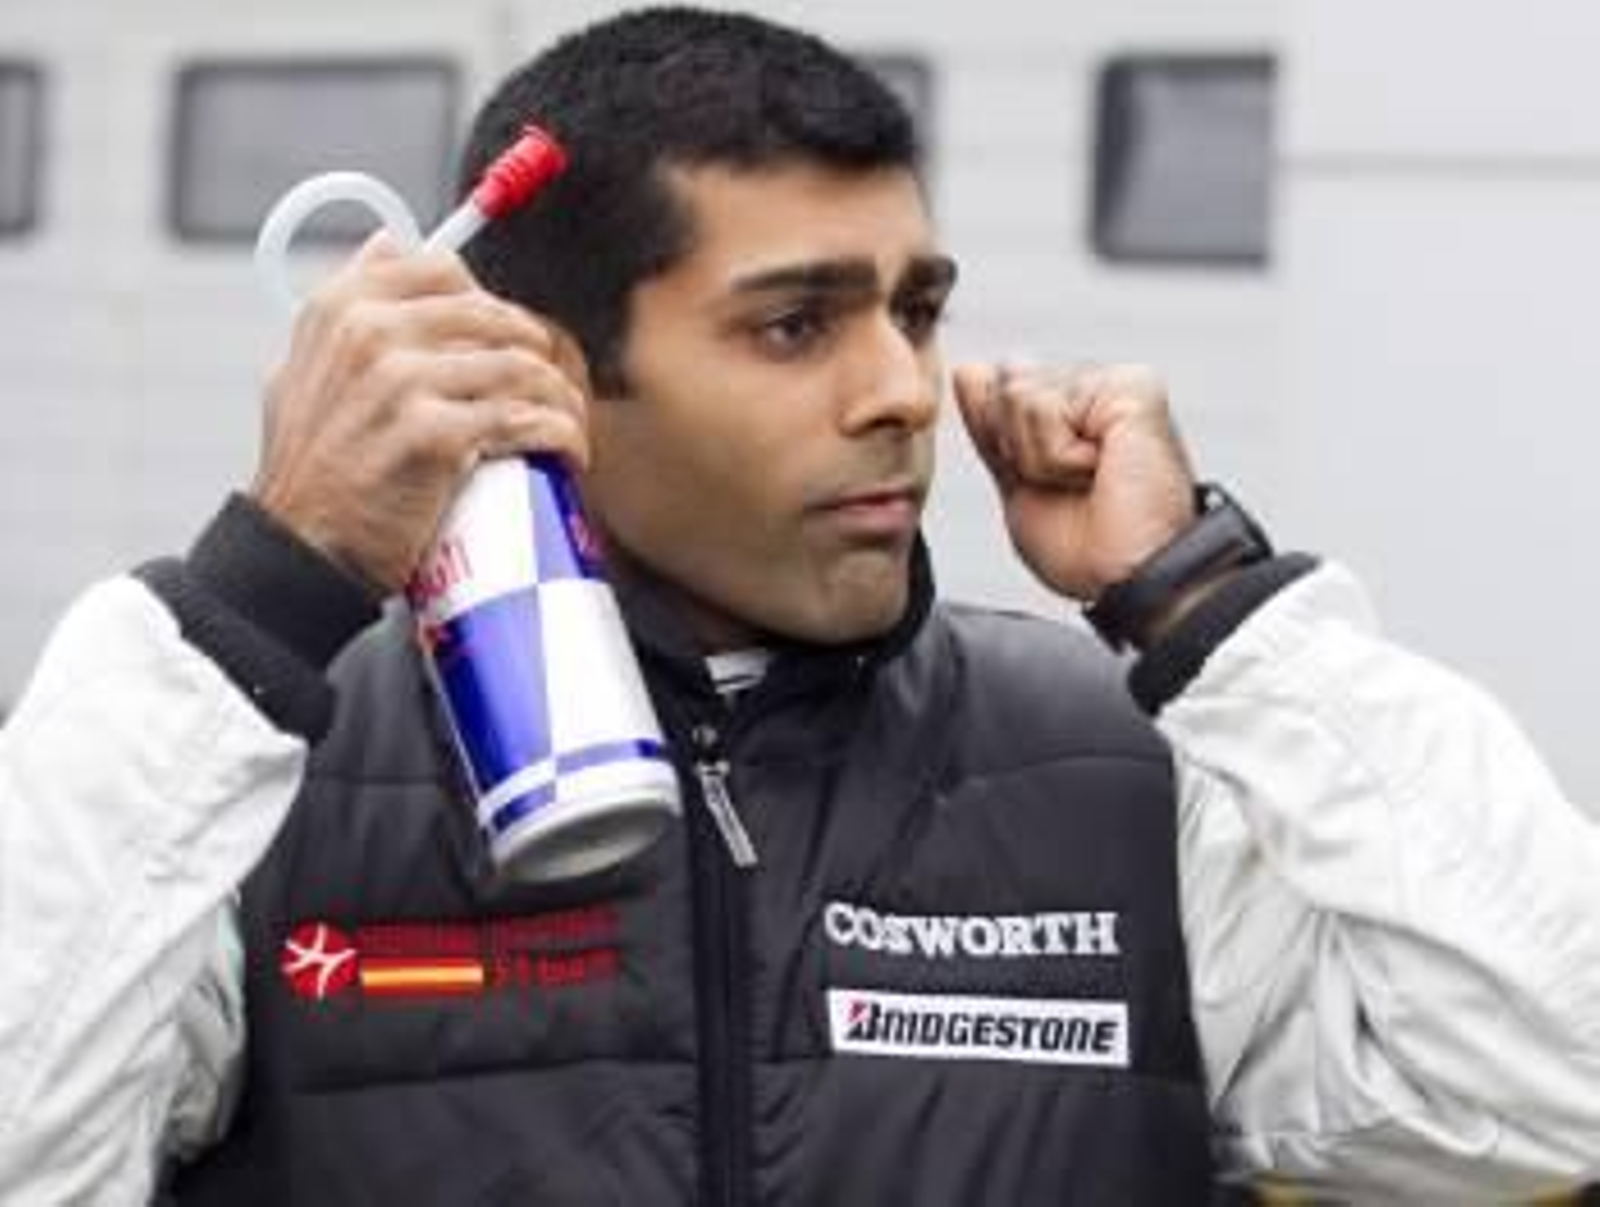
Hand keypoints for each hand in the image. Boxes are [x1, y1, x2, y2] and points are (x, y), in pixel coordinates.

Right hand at [250, 234, 589, 593]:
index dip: (490, 301)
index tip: (510, 336)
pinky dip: (561, 434)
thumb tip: (386, 244)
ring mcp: (402, 381)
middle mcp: (370, 333)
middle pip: (494, 317)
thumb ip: (346, 308)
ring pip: (520, 367)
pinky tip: (569, 451)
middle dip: (537, 352)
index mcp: (341, 308)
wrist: (301, 545)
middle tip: (552, 388)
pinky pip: (524, 419)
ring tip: (567, 423)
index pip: (442, 270)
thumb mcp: (305, 368)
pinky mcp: (434, 434)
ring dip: (559, 397)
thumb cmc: (313, 470)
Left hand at [952, 361, 1196, 601]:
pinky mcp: (1131, 386)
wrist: (1126, 579)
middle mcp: (1094, 386)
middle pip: (1003, 385)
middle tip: (1069, 485)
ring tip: (1089, 479)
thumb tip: (969, 369)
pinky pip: (1045, 408)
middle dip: (1018, 449)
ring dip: (1042, 458)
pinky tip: (1103, 469)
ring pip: (1018, 395)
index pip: (997, 387)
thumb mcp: (1018, 483)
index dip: (1003, 444)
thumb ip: (992, 426)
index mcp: (1070, 406)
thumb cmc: (1086, 549)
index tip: (1046, 483)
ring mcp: (1114, 383)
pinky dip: (1059, 456)